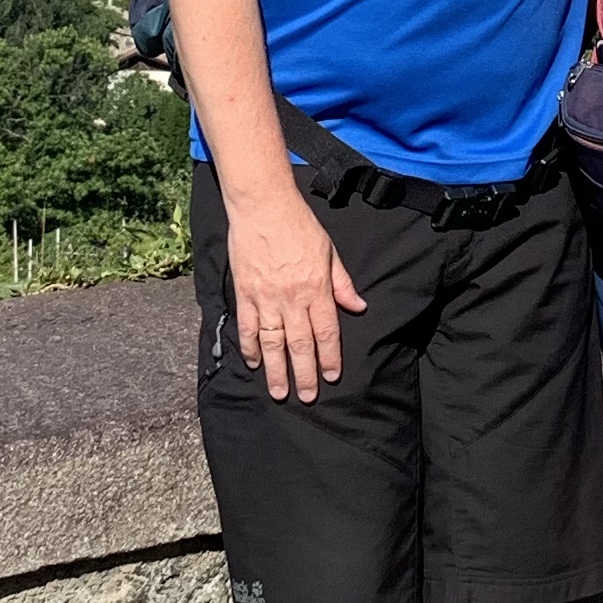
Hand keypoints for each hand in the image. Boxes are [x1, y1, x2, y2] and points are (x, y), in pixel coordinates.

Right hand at [224, 186, 366, 404]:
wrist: (263, 206)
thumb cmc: (299, 225)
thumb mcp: (330, 251)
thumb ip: (342, 283)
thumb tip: (358, 307)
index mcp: (316, 288)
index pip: (326, 331)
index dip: (329, 357)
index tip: (331, 376)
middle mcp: (292, 298)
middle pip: (299, 344)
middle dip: (305, 373)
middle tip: (308, 396)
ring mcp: (266, 297)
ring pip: (273, 342)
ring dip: (276, 370)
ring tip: (280, 392)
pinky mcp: (245, 293)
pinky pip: (248, 327)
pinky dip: (251, 347)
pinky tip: (255, 363)